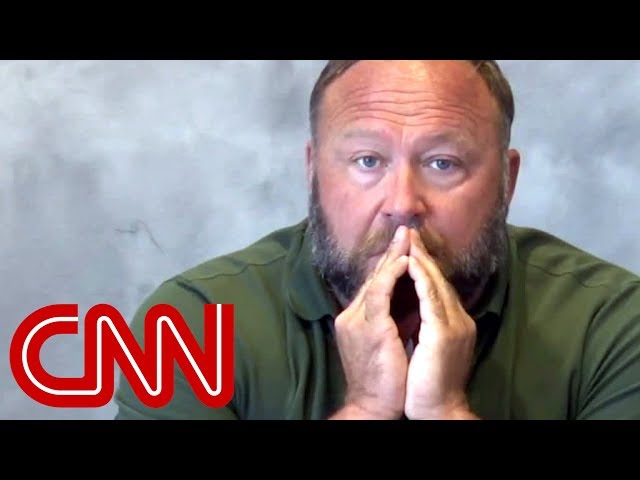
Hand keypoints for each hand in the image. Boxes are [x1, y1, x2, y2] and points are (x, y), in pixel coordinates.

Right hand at [332, 226, 410, 419]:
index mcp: (356, 319)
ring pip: (376, 280)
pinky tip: (404, 261)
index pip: (375, 285)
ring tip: (407, 237)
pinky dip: (392, 275)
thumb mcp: (386, 343)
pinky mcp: (369, 328)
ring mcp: (358, 320)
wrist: (373, 405)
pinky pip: (380, 293)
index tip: (405, 246)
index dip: (390, 264)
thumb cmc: (384, 378)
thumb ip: (393, 320)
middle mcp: (352, 315)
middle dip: (391, 252)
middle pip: (374, 277)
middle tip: (406, 230)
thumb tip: (410, 301)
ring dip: (393, 256)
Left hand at [404, 229, 477, 419]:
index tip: (409, 246)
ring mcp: (452, 325)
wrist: (437, 409)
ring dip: (421, 259)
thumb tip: (410, 308)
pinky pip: (431, 298)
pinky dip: (422, 278)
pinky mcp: (443, 333)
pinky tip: (412, 263)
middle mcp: (456, 319)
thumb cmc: (427, 383)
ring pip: (435, 283)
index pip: (434, 286)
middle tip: (409, 231)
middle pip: (437, 278)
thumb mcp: (425, 347)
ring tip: (409, 239)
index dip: (422, 265)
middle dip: (421, 254)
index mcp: (450, 322)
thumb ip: (422, 325)